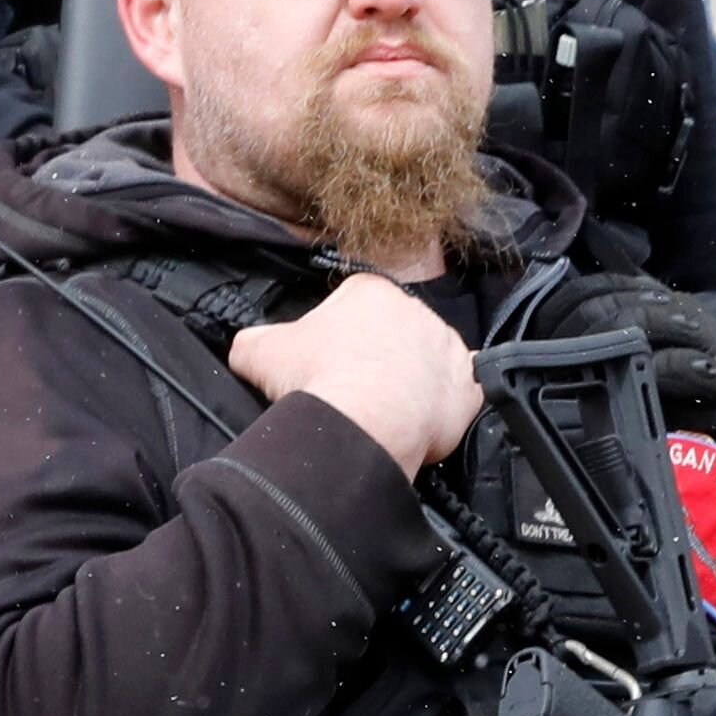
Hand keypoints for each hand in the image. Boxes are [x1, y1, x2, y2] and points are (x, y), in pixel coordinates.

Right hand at [227, 273, 478, 474]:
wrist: (363, 425)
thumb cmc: (317, 380)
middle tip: (353, 391)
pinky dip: (443, 407)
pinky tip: (420, 423)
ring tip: (384, 413)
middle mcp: (417, 309)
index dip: (336, 336)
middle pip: (393, 331)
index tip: (326, 364)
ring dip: (410, 381)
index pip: (354, 305)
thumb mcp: (259, 351)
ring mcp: (447, 347)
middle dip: (376, 356)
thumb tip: (246, 348)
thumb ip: (252, 340)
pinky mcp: (468, 387)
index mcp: (370, 290)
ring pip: (427, 361)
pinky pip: (458, 393)